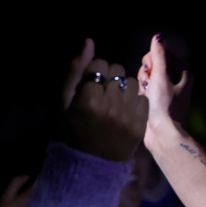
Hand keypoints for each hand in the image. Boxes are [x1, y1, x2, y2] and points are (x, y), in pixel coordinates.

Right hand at [63, 39, 148, 160]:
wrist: (88, 164)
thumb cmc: (71, 129)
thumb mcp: (64, 100)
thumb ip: (76, 69)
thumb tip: (89, 41)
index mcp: (89, 99)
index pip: (100, 64)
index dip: (94, 71)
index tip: (90, 85)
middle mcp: (111, 106)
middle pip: (117, 71)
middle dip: (109, 77)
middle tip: (101, 93)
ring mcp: (127, 116)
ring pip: (133, 82)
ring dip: (123, 87)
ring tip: (113, 101)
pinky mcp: (139, 124)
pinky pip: (141, 98)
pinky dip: (133, 101)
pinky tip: (122, 112)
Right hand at [136, 34, 188, 147]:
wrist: (163, 134)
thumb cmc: (165, 105)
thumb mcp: (161, 76)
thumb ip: (158, 55)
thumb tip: (158, 37)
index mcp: (183, 73)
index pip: (164, 54)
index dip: (153, 59)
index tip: (149, 69)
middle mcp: (177, 81)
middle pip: (155, 64)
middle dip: (147, 71)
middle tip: (147, 82)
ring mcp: (168, 91)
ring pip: (149, 76)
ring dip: (143, 81)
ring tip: (145, 92)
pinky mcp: (158, 100)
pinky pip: (147, 88)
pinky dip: (143, 90)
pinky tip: (143, 98)